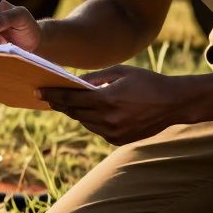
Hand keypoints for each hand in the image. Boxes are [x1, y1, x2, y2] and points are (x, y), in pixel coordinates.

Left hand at [39, 66, 187, 144]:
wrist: (175, 103)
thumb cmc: (147, 81)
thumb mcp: (120, 72)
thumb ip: (93, 78)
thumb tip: (70, 83)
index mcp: (108, 100)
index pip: (70, 99)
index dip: (52, 96)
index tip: (37, 92)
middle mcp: (109, 119)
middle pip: (74, 112)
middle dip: (60, 104)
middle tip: (47, 97)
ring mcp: (114, 132)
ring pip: (84, 122)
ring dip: (76, 113)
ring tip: (67, 103)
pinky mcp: (118, 140)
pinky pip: (97, 129)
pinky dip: (92, 120)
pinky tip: (92, 112)